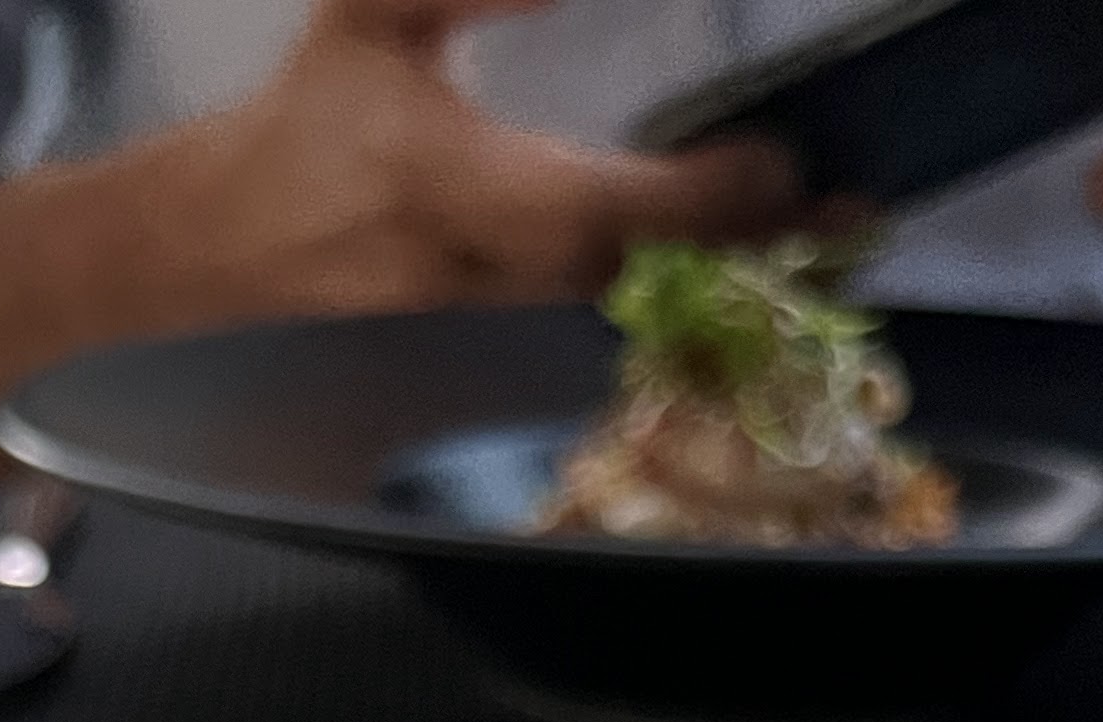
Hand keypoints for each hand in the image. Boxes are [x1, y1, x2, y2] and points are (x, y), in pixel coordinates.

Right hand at [147, 0, 800, 321]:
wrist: (244, 239)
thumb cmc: (312, 116)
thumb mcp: (373, 10)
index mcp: (460, 189)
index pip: (605, 206)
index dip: (701, 197)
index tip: (778, 160)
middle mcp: (503, 264)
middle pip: (655, 267)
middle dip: (758, 243)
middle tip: (859, 209)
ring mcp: (517, 301)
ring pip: (650, 292)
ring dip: (746, 267)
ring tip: (841, 228)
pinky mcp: (526, 311)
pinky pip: (629, 297)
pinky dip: (704, 276)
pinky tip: (768, 246)